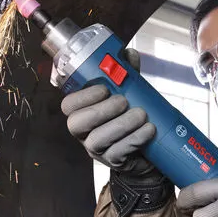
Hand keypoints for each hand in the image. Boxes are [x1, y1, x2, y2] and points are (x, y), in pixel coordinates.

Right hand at [60, 49, 155, 175]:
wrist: (149, 148)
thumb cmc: (131, 115)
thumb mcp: (129, 92)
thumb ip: (126, 74)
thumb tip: (128, 54)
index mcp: (83, 111)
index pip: (68, 105)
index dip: (82, 96)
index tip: (104, 89)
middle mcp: (84, 132)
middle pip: (77, 124)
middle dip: (100, 111)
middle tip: (123, 101)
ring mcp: (96, 149)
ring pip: (97, 139)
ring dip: (121, 125)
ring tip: (141, 114)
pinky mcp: (112, 162)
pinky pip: (117, 153)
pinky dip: (134, 139)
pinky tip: (148, 130)